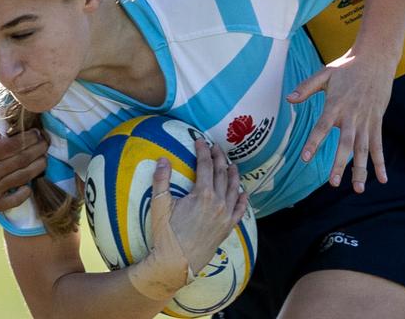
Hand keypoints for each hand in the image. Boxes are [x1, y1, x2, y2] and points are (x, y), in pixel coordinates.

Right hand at [0, 121, 47, 210]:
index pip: (12, 146)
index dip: (28, 138)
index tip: (37, 132)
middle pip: (21, 160)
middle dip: (38, 149)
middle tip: (45, 143)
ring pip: (23, 176)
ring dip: (39, 166)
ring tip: (44, 157)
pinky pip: (15, 200)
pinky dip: (25, 193)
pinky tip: (31, 184)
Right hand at [153, 141, 247, 273]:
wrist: (176, 263)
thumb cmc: (166, 234)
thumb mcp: (160, 205)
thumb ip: (161, 179)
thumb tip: (163, 159)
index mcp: (203, 194)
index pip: (205, 166)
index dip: (203, 151)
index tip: (200, 141)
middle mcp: (218, 203)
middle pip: (222, 174)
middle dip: (219, 158)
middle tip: (216, 147)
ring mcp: (225, 216)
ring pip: (234, 190)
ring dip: (233, 175)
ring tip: (232, 165)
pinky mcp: (227, 228)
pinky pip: (240, 211)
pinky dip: (243, 200)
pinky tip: (244, 193)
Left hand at [286, 49, 394, 192]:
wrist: (376, 59)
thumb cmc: (347, 67)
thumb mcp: (324, 74)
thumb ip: (306, 87)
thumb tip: (288, 99)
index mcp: (336, 104)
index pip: (322, 127)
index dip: (313, 143)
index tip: (305, 158)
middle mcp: (352, 115)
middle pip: (345, 144)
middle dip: (340, 164)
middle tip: (333, 183)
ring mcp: (366, 120)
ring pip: (364, 149)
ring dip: (361, 169)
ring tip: (357, 189)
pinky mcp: (377, 121)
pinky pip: (378, 145)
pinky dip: (380, 162)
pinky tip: (382, 179)